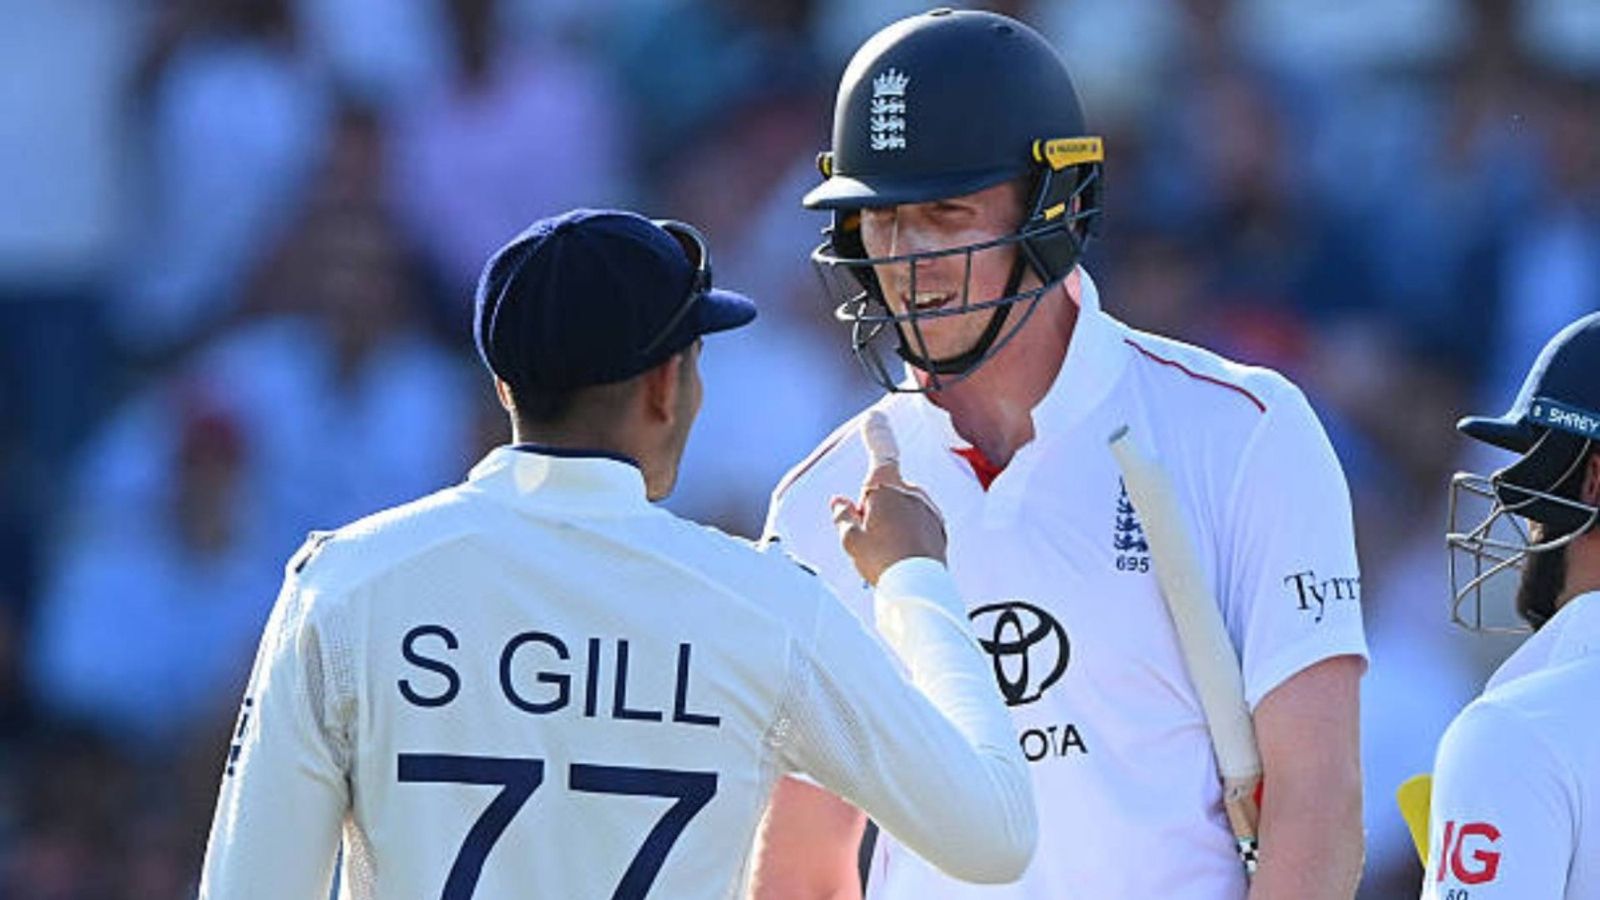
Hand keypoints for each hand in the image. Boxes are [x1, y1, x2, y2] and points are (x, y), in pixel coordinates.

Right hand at [832, 412, 946, 584]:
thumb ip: (843, 516)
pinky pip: (918, 522)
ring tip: (885, 551)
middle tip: (867, 532)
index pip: (881, 450)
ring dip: (893, 520)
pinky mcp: (938, 526)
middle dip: (876, 504)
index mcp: (886, 488)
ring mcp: (928, 508)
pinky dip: (909, 533)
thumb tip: (840, 503)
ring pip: (904, 507)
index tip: (874, 415)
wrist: (919, 587)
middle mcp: (911, 492)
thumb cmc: (884, 562)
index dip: (876, 432)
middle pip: (888, 489)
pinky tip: (900, 554)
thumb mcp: (851, 539)